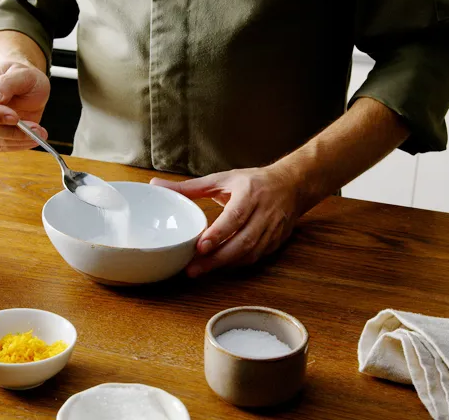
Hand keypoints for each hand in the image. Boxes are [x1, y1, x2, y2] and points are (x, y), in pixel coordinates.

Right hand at [0, 62, 50, 151]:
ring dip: (17, 138)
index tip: (14, 117)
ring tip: (39, 132)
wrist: (30, 88)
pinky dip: (19, 144)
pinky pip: (0, 146)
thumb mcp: (22, 74)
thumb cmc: (24, 77)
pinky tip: (34, 137)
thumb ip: (6, 83)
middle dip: (8, 130)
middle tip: (34, 127)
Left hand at [151, 166, 306, 276]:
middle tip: (193, 269)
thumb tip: (156, 186)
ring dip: (225, 264)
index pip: (235, 216)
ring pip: (250, 253)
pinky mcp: (276, 242)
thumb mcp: (223, 178)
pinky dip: (237, 264)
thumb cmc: (254, 182)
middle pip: (242, 242)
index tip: (200, 247)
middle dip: (217, 258)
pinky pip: (255, 258)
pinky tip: (220, 266)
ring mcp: (272, 230)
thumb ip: (189, 187)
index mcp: (250, 194)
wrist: (293, 186)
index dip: (219, 234)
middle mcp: (264, 213)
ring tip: (201, 270)